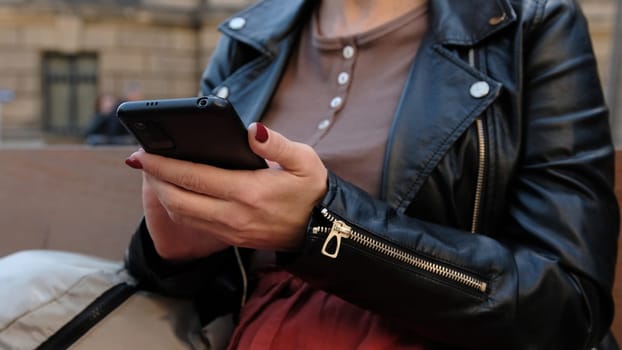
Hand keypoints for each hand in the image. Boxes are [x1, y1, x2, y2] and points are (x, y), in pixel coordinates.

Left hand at [126, 123, 327, 260]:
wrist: (320, 232)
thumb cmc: (311, 192)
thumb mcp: (305, 162)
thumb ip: (278, 145)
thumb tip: (252, 130)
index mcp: (248, 192)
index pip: (194, 177)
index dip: (164, 164)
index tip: (143, 152)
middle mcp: (234, 215)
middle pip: (179, 199)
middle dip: (154, 179)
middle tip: (140, 160)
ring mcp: (230, 230)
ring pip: (182, 215)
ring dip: (162, 194)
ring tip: (152, 175)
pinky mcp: (231, 238)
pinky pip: (194, 224)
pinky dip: (177, 207)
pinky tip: (174, 192)